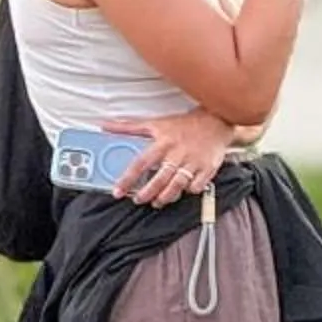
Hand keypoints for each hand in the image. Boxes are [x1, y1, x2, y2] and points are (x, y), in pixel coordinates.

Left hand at [103, 109, 234, 205]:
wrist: (216, 120)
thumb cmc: (182, 125)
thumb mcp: (155, 123)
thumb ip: (128, 127)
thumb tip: (105, 126)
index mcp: (163, 142)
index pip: (140, 163)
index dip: (127, 179)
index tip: (118, 191)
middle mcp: (177, 153)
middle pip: (160, 179)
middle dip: (147, 193)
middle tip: (138, 200)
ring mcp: (194, 161)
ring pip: (178, 185)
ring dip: (166, 197)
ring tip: (157, 201)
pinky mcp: (208, 168)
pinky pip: (197, 186)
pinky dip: (189, 191)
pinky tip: (182, 191)